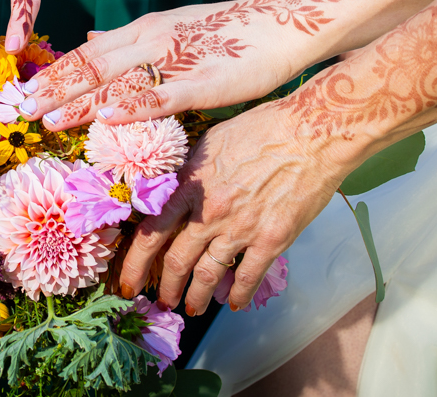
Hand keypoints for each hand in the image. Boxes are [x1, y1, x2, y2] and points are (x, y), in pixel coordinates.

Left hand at [18, 3, 311, 129]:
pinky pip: (161, 94)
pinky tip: (108, 117)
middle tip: (19, 111)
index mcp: (143, 29)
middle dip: (52, 90)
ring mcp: (175, 58)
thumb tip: (89, 42)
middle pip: (90, 66)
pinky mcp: (202, 80)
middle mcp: (150, 39)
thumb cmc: (230, 32)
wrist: (284, 22)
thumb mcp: (170, 27)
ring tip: (47, 119)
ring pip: (117, 80)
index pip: (87, 54)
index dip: (53, 74)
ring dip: (79, 102)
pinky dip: (132, 105)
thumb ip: (128, 41)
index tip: (23, 93)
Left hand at [117, 101, 352, 313]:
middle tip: (160, 301)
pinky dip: (239, 296)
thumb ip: (186, 170)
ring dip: (196, 297)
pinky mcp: (271, 239)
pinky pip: (248, 278)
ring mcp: (240, 228)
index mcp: (189, 186)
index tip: (126, 280)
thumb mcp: (208, 141)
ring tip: (192, 308)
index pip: (150, 233)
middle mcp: (209, 212)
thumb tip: (167, 186)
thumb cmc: (261, 128)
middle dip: (164, 287)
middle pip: (175, 261)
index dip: (133, 263)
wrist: (310, 133)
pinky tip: (234, 304)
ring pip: (207, 275)